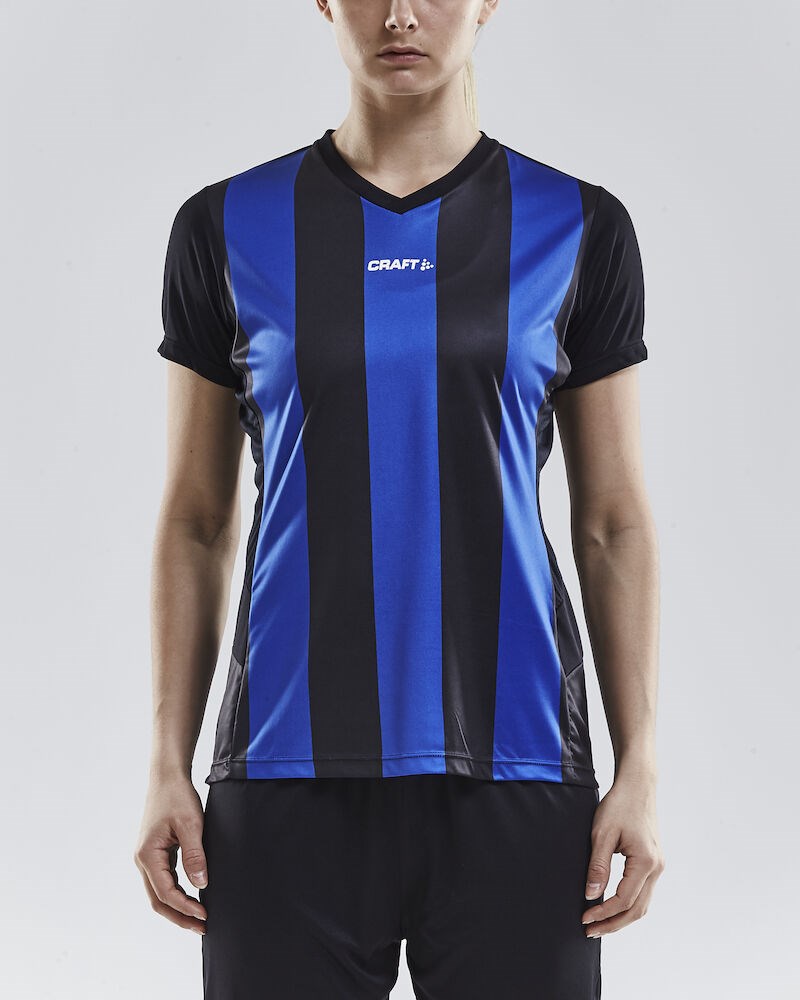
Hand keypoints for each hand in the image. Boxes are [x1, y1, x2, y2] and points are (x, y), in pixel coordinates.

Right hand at [133, 774, 208, 934]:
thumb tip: (201, 884)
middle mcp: (143, 860)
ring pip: (160, 892)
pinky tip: (192, 897)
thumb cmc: (177, 797)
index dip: (185, 907)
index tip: (204, 915)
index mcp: (148, 855)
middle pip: (158, 900)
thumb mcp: (191, 825)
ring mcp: (147, 857)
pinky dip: (177, 893)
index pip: (166, 892)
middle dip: (179, 916)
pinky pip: (164, 880)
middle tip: (202, 927)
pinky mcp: (155, 853)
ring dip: (178, 907)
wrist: (167, 777)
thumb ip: (195, 855)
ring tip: (199, 918)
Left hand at [581, 770, 664, 936]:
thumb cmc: (619, 805)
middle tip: (590, 931)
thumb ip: (598, 866)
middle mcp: (657, 868)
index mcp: (646, 862)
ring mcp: (657, 866)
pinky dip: (627, 905)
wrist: (637, 786)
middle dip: (613, 923)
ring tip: (598, 924)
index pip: (624, 899)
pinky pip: (643, 893)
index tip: (584, 918)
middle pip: (637, 909)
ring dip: (621, 917)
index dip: (603, 913)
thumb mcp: (602, 833)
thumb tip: (591, 896)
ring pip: (642, 904)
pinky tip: (611, 907)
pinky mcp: (653, 862)